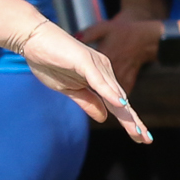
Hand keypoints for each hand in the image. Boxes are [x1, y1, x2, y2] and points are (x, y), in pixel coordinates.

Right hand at [17, 20, 151, 142]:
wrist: (34, 39)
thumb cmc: (50, 61)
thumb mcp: (69, 89)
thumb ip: (87, 101)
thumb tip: (103, 118)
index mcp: (100, 78)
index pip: (116, 103)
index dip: (128, 121)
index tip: (141, 138)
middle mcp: (103, 71)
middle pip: (120, 101)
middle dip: (133, 121)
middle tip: (146, 140)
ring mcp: (96, 65)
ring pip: (114, 93)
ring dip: (126, 113)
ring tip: (137, 130)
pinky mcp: (85, 61)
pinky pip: (99, 81)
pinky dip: (110, 94)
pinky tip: (120, 105)